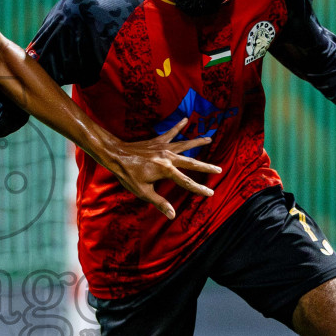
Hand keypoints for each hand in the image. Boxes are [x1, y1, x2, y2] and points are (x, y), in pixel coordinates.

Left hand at [97, 118, 222, 219]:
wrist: (116, 155)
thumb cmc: (128, 175)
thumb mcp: (143, 192)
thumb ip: (159, 203)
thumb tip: (172, 216)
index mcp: (166, 170)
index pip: (187, 182)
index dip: (199, 189)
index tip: (211, 192)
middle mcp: (168, 157)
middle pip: (191, 162)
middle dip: (206, 166)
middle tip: (219, 168)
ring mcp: (163, 147)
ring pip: (185, 144)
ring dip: (197, 142)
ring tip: (209, 139)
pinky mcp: (157, 141)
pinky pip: (170, 133)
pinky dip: (177, 126)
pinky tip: (185, 119)